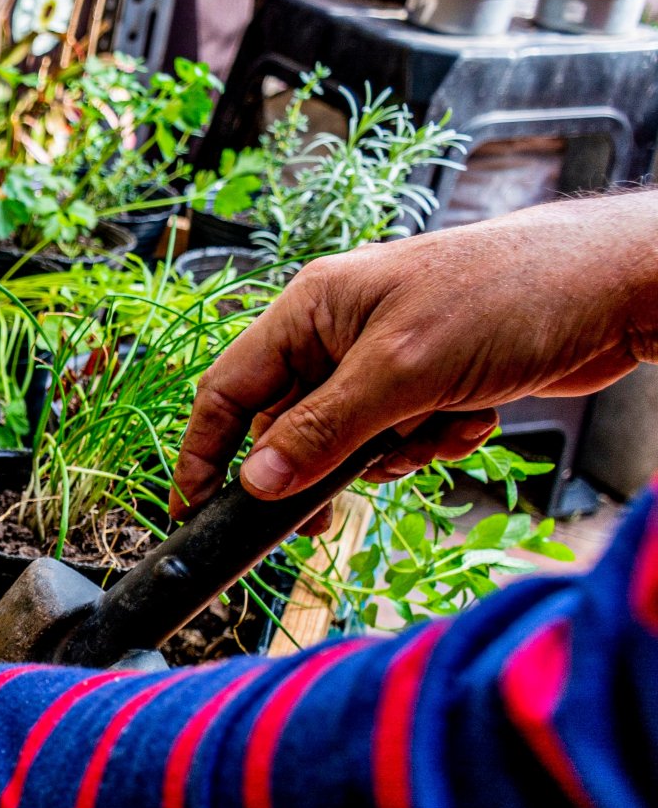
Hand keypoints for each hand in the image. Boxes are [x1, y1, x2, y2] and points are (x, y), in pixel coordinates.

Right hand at [174, 192, 657, 524]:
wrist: (612, 288)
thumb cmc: (504, 297)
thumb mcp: (400, 373)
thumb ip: (320, 431)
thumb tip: (255, 482)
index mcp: (311, 309)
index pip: (229, 387)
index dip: (207, 450)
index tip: (195, 509)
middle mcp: (340, 330)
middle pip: (291, 422)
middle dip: (321, 465)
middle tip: (325, 519)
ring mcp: (388, 356)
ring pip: (352, 439)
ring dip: (392, 453)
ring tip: (435, 432)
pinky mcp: (432, 381)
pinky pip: (404, 436)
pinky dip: (434, 441)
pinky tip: (471, 417)